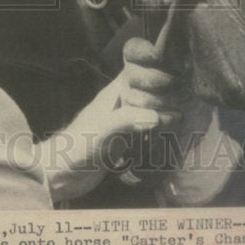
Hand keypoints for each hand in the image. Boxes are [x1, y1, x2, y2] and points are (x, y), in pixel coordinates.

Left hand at [35, 37, 181, 202]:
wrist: (60, 174)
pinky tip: (174, 134)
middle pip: (150, 89)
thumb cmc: (75, 148)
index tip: (179, 75)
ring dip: (166, 111)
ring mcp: (125, 120)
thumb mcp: (100, 131)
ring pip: (152, 108)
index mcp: (114, 93)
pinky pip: (148, 128)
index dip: (157, 69)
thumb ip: (126, 120)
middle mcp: (122, 103)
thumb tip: (158, 116)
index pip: (140, 70)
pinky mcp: (126, 139)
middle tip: (185, 105)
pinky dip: (161, 129)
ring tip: (184, 119)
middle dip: (168, 94)